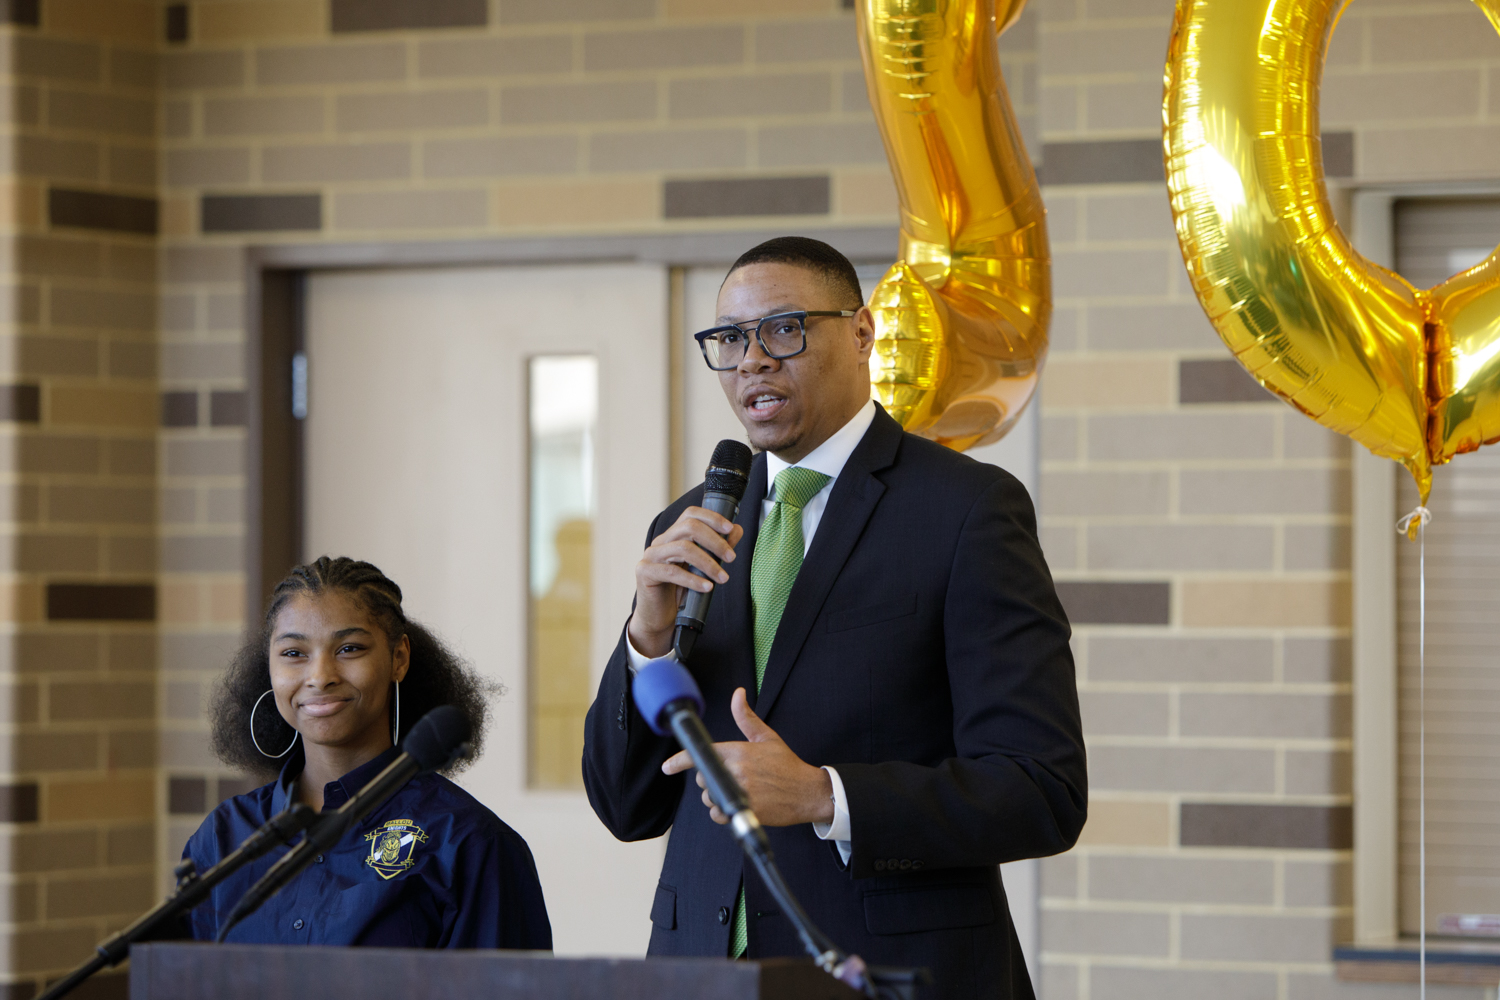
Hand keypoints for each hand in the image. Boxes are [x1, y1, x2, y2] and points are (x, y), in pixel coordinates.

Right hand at [628, 507, 743, 657]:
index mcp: (674, 536)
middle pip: (689, 527)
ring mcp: (651, 555)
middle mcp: (661, 541)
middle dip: (715, 541)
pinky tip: (707, 587)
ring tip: (723, 578)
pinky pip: (671, 572)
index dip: (711, 517)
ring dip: (708, 563)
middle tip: (731, 558)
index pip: (691, 514)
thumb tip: (736, 530)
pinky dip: (693, 580)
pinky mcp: (645, 572)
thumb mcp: (702, 568)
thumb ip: (717, 549)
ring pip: (683, 548)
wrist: (658, 616)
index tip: (730, 529)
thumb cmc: (680, 590)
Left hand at [662, 688, 833, 827]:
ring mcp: (740, 792)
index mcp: (739, 751)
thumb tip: (738, 693)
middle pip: (703, 779)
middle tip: (732, 777)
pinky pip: (719, 815)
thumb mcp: (766, 737)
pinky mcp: (745, 810)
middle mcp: (737, 771)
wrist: (807, 791)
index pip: (702, 756)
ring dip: (716, 797)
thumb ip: (746, 717)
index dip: (680, 761)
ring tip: (738, 791)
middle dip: (712, 779)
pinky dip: (723, 813)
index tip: (668, 767)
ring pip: (709, 798)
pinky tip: (737, 805)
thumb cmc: (787, 764)